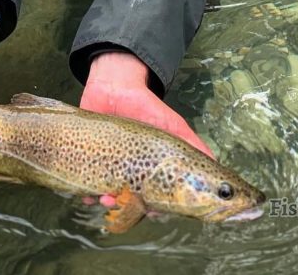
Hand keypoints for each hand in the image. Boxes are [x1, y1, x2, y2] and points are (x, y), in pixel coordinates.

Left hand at [79, 52, 213, 207]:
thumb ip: (190, 142)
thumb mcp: (171, 125)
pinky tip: (84, 196)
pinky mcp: (86, 158)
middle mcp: (128, 171)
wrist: (114, 86)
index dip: (155, 208)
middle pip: (127, 200)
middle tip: (123, 203)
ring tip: (104, 198)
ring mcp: (107, 166)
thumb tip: (215, 161)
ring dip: (104, 202)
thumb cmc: (146, 107)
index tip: (154, 212)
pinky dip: (83, 193)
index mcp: (148, 168)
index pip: (153, 197)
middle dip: (126, 207)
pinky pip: (83, 181)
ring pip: (106, 195)